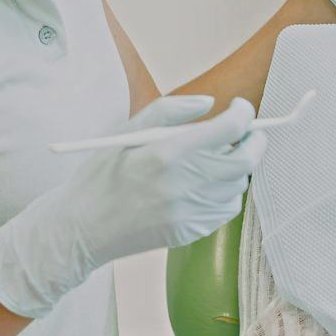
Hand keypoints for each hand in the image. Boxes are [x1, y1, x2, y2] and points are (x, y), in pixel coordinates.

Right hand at [0, 95, 264, 316]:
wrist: (81, 229)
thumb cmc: (100, 175)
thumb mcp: (126, 131)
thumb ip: (170, 110)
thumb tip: (209, 104)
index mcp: (167, 153)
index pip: (229, 129)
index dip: (243, 114)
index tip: (239, 108)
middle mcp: (184, 184)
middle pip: (245, 160)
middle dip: (254, 140)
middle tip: (246, 131)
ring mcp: (190, 212)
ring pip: (238, 185)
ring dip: (236, 167)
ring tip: (216, 158)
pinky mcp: (191, 231)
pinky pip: (226, 208)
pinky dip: (225, 191)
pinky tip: (204, 184)